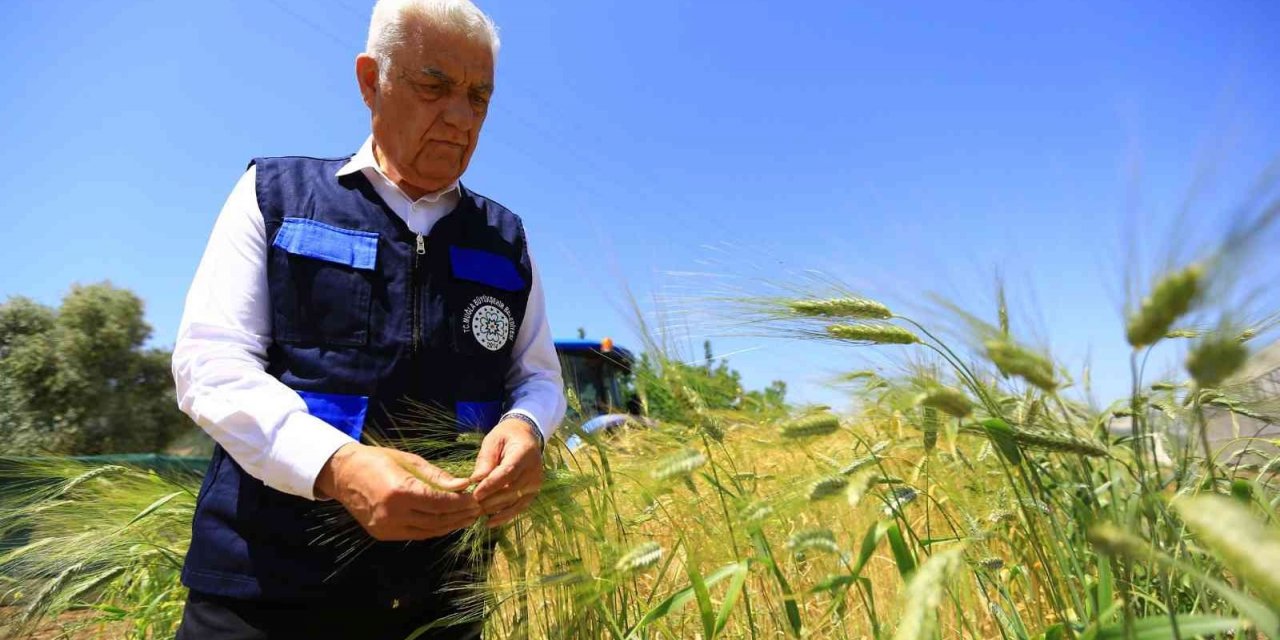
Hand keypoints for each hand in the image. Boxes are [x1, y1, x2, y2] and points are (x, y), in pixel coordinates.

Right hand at [315, 443, 481, 540]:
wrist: (343, 474)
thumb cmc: (377, 460)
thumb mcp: (409, 461)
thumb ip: (437, 476)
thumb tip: (463, 485)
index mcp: (399, 492)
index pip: (440, 503)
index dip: (461, 503)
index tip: (476, 499)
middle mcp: (392, 514)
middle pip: (437, 520)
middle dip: (460, 516)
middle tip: (477, 510)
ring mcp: (386, 527)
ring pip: (428, 531)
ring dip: (450, 525)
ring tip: (467, 518)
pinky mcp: (383, 534)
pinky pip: (416, 534)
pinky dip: (434, 529)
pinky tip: (447, 522)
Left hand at [469, 419, 543, 527]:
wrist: (526, 437)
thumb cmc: (506, 437)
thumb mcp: (493, 441)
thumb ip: (486, 459)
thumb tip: (475, 480)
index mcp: (525, 452)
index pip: (508, 472)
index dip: (492, 485)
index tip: (475, 494)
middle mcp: (534, 470)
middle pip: (511, 490)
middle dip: (490, 500)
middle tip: (470, 507)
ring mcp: (535, 483)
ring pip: (515, 502)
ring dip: (495, 510)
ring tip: (476, 514)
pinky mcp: (533, 492)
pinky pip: (519, 507)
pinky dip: (505, 516)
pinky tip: (490, 522)